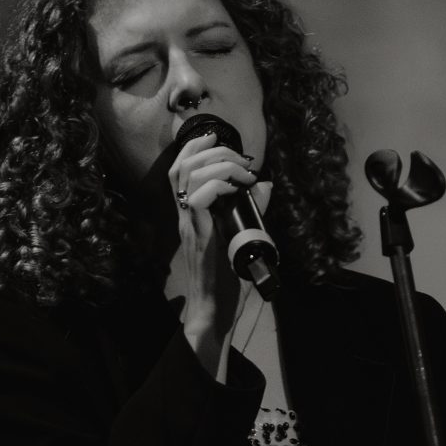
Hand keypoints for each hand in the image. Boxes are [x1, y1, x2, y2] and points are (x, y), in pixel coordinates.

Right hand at [169, 133, 270, 372]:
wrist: (214, 309)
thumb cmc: (225, 278)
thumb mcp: (239, 236)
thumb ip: (249, 210)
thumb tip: (266, 187)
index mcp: (190, 213)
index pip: (179, 169)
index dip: (193, 147)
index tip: (215, 137)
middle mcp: (185, 215)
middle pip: (183, 165)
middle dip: (213, 151)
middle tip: (240, 158)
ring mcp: (189, 224)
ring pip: (190, 176)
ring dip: (219, 165)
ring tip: (243, 172)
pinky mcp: (198, 236)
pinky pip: (199, 198)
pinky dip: (218, 185)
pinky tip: (236, 189)